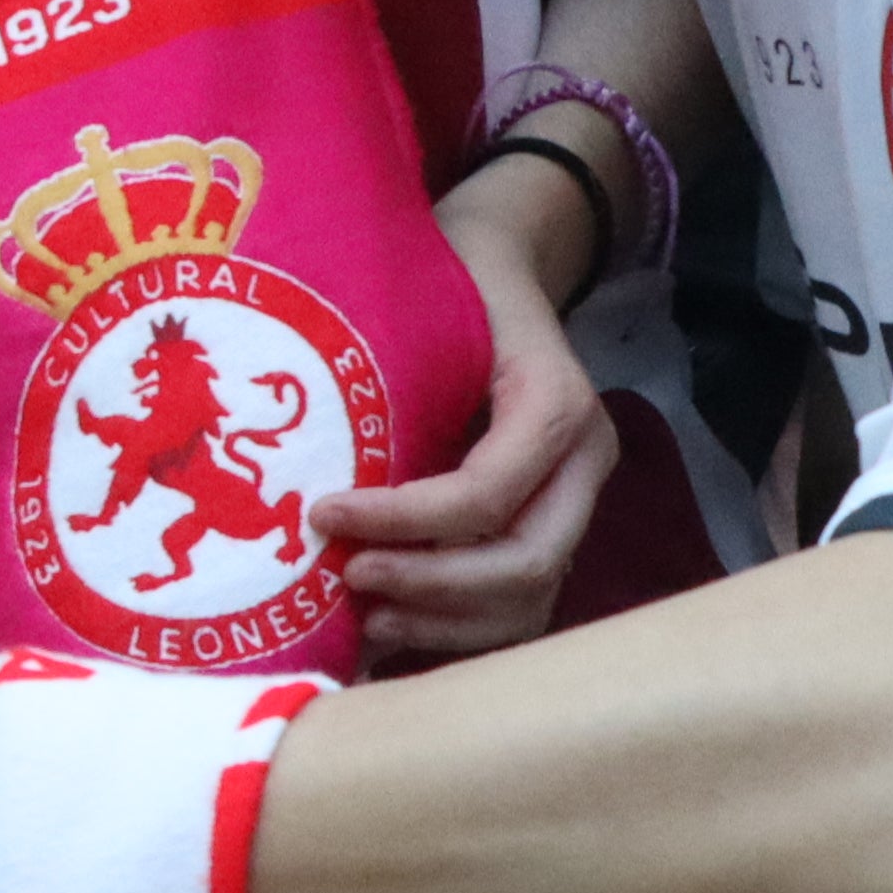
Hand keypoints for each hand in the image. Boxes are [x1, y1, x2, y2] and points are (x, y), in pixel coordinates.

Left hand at [318, 190, 615, 668]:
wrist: (500, 267)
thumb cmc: (452, 279)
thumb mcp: (426, 306)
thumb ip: (393, 381)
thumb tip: (309, 465)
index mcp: (558, 405)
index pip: (485, 493)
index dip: (403, 519)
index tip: (323, 513)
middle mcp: (584, 463)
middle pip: (525, 563)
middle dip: (431, 585)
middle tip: (349, 576)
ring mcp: (575, 502)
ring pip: (530, 599)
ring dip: (444, 621)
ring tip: (366, 620)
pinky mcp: (553, 526)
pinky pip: (519, 603)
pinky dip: (457, 625)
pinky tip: (392, 625)